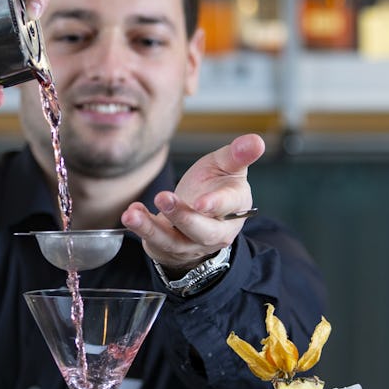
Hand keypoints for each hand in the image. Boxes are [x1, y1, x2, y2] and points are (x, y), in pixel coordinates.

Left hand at [121, 134, 265, 275]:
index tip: (202, 203)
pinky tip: (132, 213)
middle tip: (163, 197)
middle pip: (202, 231)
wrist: (199, 218)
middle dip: (182, 217)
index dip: (216, 204)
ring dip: (151, 228)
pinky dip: (141, 228)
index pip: (229, 207)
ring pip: (173, 241)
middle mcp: (215, 232)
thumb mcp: (226, 167)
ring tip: (132, 214)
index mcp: (234, 208)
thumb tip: (256, 140)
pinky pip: (154, 242)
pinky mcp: (168, 248)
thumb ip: (237, 154)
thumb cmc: (214, 187)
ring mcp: (191, 244)